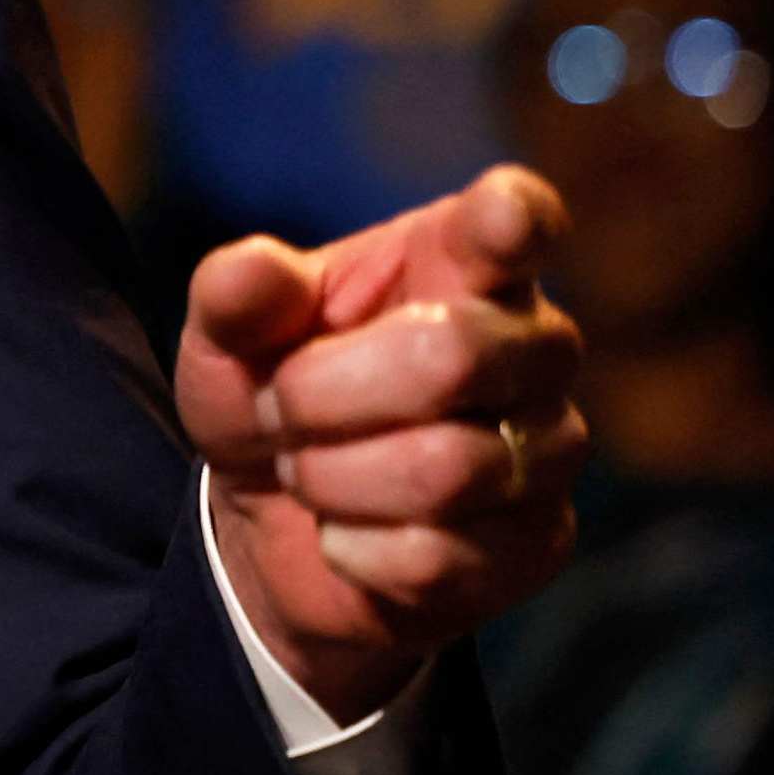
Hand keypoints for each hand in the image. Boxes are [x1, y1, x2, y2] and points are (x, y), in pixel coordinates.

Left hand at [180, 167, 587, 722]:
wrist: (274, 519)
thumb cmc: (274, 388)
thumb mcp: (226, 337)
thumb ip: (234, 296)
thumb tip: (253, 271)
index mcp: (460, 264)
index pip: (514, 221)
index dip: (513, 217)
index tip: (500, 215)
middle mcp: (531, 347)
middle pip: (456, 355)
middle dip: (324, 392)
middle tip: (280, 405)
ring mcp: (547, 449)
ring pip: (445, 469)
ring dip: (331, 477)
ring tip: (305, 469)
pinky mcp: (536, 546)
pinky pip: (438, 558)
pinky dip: (354, 549)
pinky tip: (344, 533)